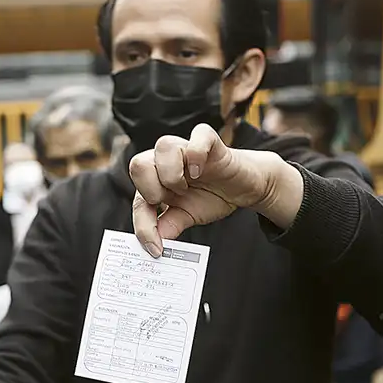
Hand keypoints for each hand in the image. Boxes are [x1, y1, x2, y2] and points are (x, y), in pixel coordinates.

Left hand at [129, 123, 291, 255]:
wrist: (244, 188)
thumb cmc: (212, 196)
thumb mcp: (187, 216)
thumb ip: (169, 227)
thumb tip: (155, 243)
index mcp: (155, 180)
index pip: (137, 198)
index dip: (143, 225)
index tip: (156, 247)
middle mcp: (166, 161)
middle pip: (137, 164)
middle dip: (150, 190)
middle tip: (170, 201)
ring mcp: (186, 148)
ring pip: (163, 146)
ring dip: (171, 174)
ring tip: (186, 187)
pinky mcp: (210, 141)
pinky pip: (198, 135)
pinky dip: (196, 154)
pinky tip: (200, 172)